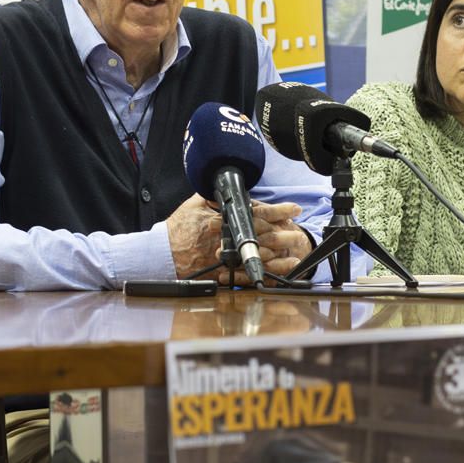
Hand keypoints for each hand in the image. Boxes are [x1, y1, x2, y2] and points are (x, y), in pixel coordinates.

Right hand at [165, 195, 305, 283]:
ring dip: (281, 253)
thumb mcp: (194, 204)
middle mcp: (228, 239)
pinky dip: (264, 273)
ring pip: (259, 255)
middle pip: (263, 234)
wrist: (162, 254)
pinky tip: (279, 272)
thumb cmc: (177, 229)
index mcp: (223, 219)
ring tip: (298, 251)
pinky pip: (249, 274)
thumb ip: (213, 196)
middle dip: (285, 232)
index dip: (278, 211)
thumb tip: (228, 188)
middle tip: (302, 231)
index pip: (257, 213)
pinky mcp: (223, 273)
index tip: (294, 210)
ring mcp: (226, 258)